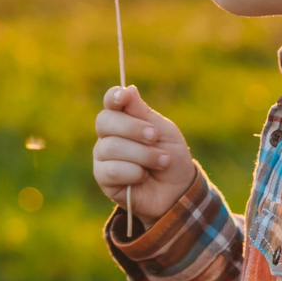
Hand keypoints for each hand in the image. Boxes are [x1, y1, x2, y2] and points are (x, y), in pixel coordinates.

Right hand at [92, 85, 195, 223]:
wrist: (178, 191)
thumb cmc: (172, 157)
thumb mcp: (164, 131)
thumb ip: (144, 113)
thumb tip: (128, 89)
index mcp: (124, 118)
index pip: (110, 102)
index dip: (113, 97)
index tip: (123, 97)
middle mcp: (109, 135)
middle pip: (105, 121)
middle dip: (132, 128)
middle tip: (154, 137)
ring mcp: (103, 157)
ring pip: (111, 147)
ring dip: (142, 154)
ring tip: (161, 161)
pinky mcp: (103, 178)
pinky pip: (111, 170)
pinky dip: (133, 172)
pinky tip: (143, 176)